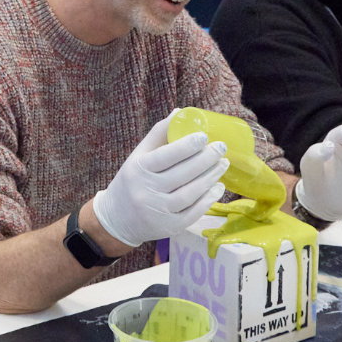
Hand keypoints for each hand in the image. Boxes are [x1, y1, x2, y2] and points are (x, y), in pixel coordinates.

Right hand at [92, 112, 230, 247]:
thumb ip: (159, 135)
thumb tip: (181, 113)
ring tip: (223, 164)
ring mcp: (158, 211)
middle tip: (221, 148)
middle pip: (182, 174)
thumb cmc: (132, 180)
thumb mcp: (139, 156)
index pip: (166, 156)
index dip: (187, 146)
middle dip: (205, 159)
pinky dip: (208, 199)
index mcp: (139, 169)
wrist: (118, 218)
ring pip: (190, 193)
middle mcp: (146, 191)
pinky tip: (218, 187)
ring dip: (210, 177)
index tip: (204, 136)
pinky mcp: (169, 227)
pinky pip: (193, 212)